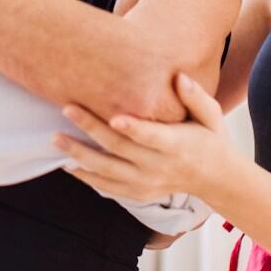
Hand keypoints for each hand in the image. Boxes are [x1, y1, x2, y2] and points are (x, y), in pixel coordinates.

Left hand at [54, 73, 239, 202]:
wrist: (215, 179)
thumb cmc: (210, 138)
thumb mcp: (211, 116)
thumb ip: (196, 97)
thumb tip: (179, 77)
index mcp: (177, 146)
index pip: (152, 138)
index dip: (133, 129)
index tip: (114, 118)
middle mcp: (159, 167)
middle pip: (120, 149)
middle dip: (92, 129)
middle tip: (67, 109)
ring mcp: (146, 184)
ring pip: (107, 171)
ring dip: (79, 155)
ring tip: (56, 138)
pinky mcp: (137, 194)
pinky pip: (106, 187)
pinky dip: (85, 177)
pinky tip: (66, 163)